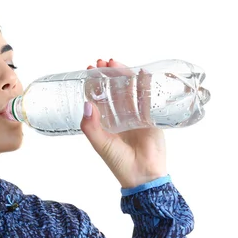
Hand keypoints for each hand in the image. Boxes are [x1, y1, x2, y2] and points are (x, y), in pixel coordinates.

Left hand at [80, 59, 166, 188]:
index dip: (94, 83)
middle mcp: (121, 116)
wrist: (143, 175)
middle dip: (108, 74)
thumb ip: (91, 126)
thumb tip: (86, 104)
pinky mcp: (151, 117)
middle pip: (115, 89)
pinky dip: (145, 85)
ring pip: (130, 90)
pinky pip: (148, 98)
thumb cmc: (119, 163)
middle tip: (102, 62)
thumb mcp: (101, 143)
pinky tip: (141, 72)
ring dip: (124, 75)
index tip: (89, 70)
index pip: (100, 97)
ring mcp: (137, 115)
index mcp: (107, 121)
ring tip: (114, 62)